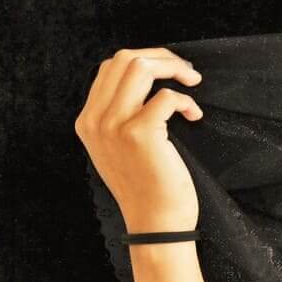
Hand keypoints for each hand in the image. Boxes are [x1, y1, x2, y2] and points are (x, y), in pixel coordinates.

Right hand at [74, 47, 204, 231]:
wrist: (155, 224)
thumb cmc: (148, 188)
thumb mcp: (120, 149)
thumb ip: (120, 117)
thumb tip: (148, 85)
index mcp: (88, 121)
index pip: (110, 67)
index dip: (145, 60)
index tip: (170, 71)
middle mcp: (95, 120)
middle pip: (125, 59)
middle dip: (162, 57)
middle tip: (187, 73)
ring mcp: (114, 125)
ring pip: (139, 67)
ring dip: (173, 69)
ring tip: (193, 83)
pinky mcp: (139, 134)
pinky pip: (166, 96)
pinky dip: (186, 100)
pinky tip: (193, 116)